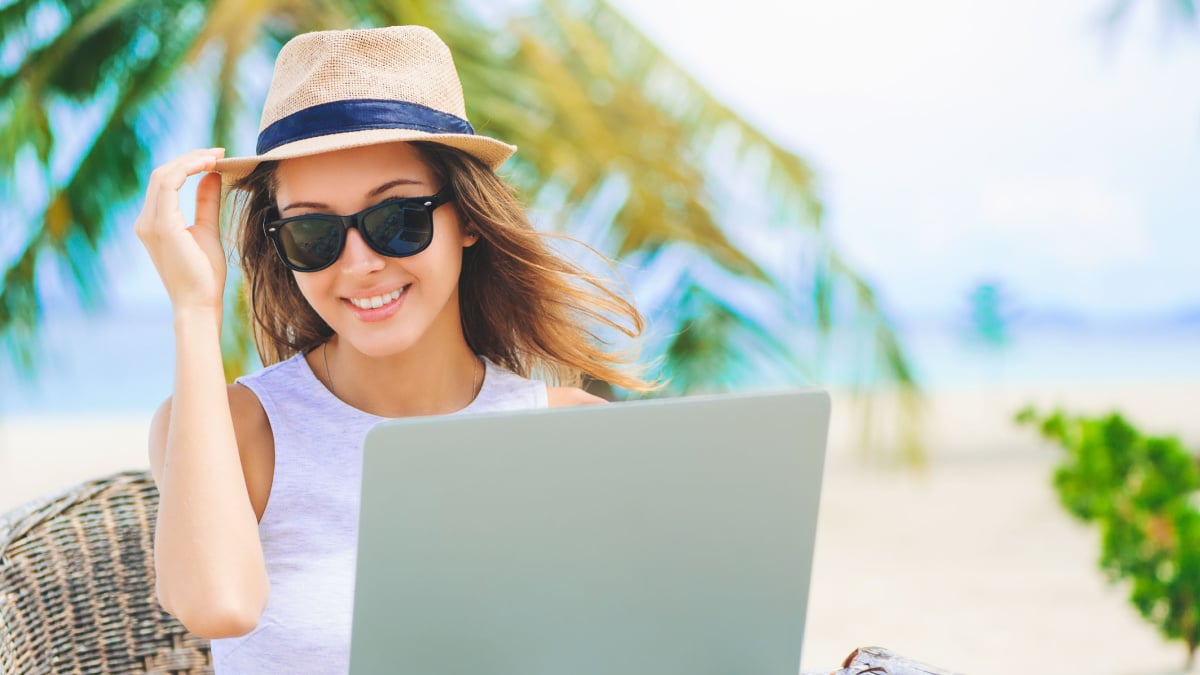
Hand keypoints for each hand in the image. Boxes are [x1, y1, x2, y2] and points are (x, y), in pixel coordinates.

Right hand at [134, 148, 227, 315]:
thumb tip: (213, 176)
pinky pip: (168, 186)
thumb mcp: (207, 230)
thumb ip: (206, 203)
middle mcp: (146, 221)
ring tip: (215, 156)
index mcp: (155, 222)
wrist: (199, 304)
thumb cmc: (204, 275)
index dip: (188, 164)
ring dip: (190, 161)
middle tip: (219, 152)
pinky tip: (209, 166)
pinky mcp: (160, 226)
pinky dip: (187, 171)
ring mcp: (149, 223)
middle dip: (190, 158)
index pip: (166, 182)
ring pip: (163, 176)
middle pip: (162, 175)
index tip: (216, 157)